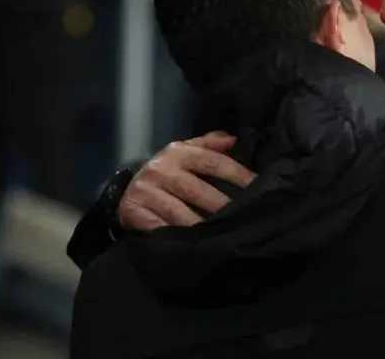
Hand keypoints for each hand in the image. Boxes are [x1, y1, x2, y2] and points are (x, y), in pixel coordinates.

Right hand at [118, 132, 255, 231]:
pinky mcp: (133, 211)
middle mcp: (160, 169)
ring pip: (179, 212)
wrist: (126, 191)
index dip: (237, 174)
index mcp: (177, 152)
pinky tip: (194, 244)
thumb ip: (209, 145)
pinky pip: (160, 227)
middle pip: (197, 190)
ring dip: (201, 225)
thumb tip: (234, 140)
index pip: (212, 162)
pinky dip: (177, 236)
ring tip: (222, 234)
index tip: (257, 187)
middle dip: (222, 205)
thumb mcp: (185, 152)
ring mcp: (145, 191)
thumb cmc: (167, 173)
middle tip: (243, 218)